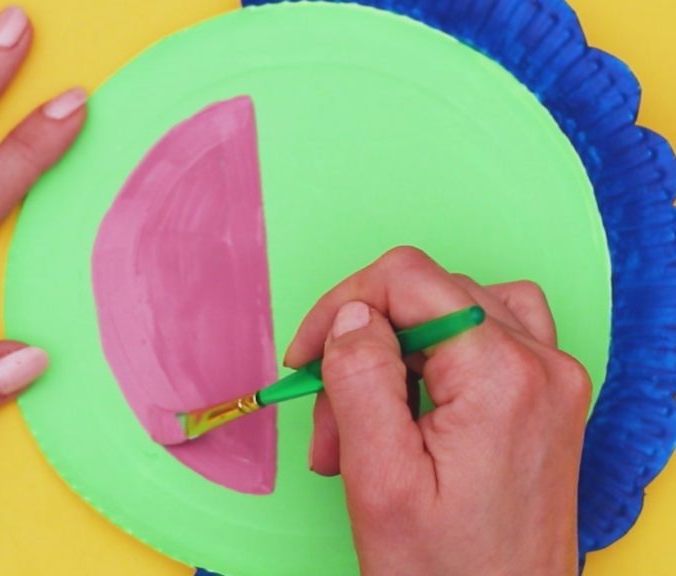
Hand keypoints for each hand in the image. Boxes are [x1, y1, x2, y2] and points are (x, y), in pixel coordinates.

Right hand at [286, 247, 590, 574]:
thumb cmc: (446, 575)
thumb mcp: (380, 481)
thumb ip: (361, 379)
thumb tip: (350, 313)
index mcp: (502, 377)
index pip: (408, 278)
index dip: (341, 305)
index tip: (305, 359)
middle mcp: (541, 365)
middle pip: (427, 294)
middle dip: (362, 347)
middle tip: (331, 423)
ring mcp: (551, 382)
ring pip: (453, 310)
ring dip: (395, 352)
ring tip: (367, 422)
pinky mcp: (545, 400)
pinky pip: (487, 337)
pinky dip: (436, 357)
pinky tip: (412, 407)